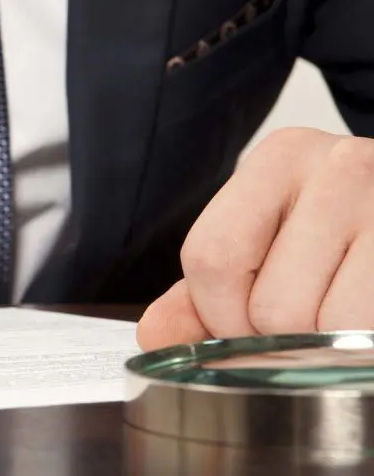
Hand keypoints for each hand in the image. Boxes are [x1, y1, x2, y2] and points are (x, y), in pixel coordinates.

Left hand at [138, 127, 373, 349]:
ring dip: (331, 348)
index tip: (244, 321)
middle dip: (282, 337)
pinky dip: (361, 350)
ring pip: (329, 328)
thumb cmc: (340, 240)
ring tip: (345, 315)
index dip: (220, 313)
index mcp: (280, 158)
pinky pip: (368, 334)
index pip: (211, 257)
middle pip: (272, 305)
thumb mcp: (263, 248)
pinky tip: (365, 323)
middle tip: (311, 319)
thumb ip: (201, 294)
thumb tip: (156, 336)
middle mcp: (344, 165)